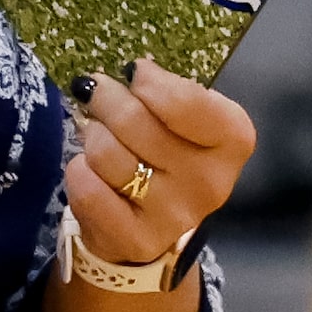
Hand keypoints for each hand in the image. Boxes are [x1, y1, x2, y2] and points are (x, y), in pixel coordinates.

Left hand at [65, 60, 255, 266]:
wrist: (154, 222)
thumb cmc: (171, 154)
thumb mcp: (186, 117)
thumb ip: (168, 91)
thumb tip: (131, 72)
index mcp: (232, 140)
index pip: (183, 101)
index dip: (149, 81)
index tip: (133, 72)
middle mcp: (210, 182)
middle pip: (134, 122)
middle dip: (106, 99)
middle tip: (98, 93)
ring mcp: (173, 216)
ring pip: (105, 152)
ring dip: (92, 136)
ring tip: (99, 135)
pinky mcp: (135, 239)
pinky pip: (87, 187)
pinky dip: (80, 170)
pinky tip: (91, 170)